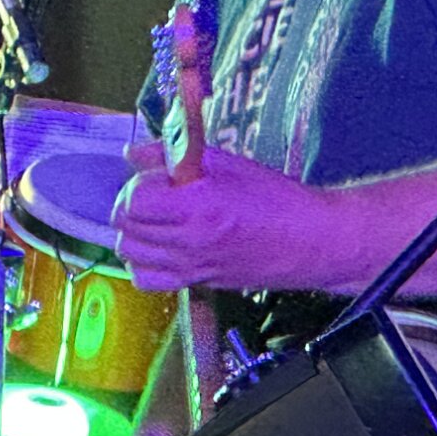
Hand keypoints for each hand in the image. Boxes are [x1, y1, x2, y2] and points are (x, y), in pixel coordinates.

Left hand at [112, 141, 341, 293]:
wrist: (311, 241)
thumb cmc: (277, 199)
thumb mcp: (229, 164)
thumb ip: (176, 156)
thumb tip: (133, 152)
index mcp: (197, 208)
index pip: (135, 200)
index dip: (140, 182)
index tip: (160, 176)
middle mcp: (188, 242)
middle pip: (126, 226)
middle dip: (132, 202)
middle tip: (157, 191)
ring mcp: (190, 267)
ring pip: (130, 253)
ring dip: (135, 230)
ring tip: (157, 216)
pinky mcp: (196, 283)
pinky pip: (145, 279)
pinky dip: (143, 261)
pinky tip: (161, 245)